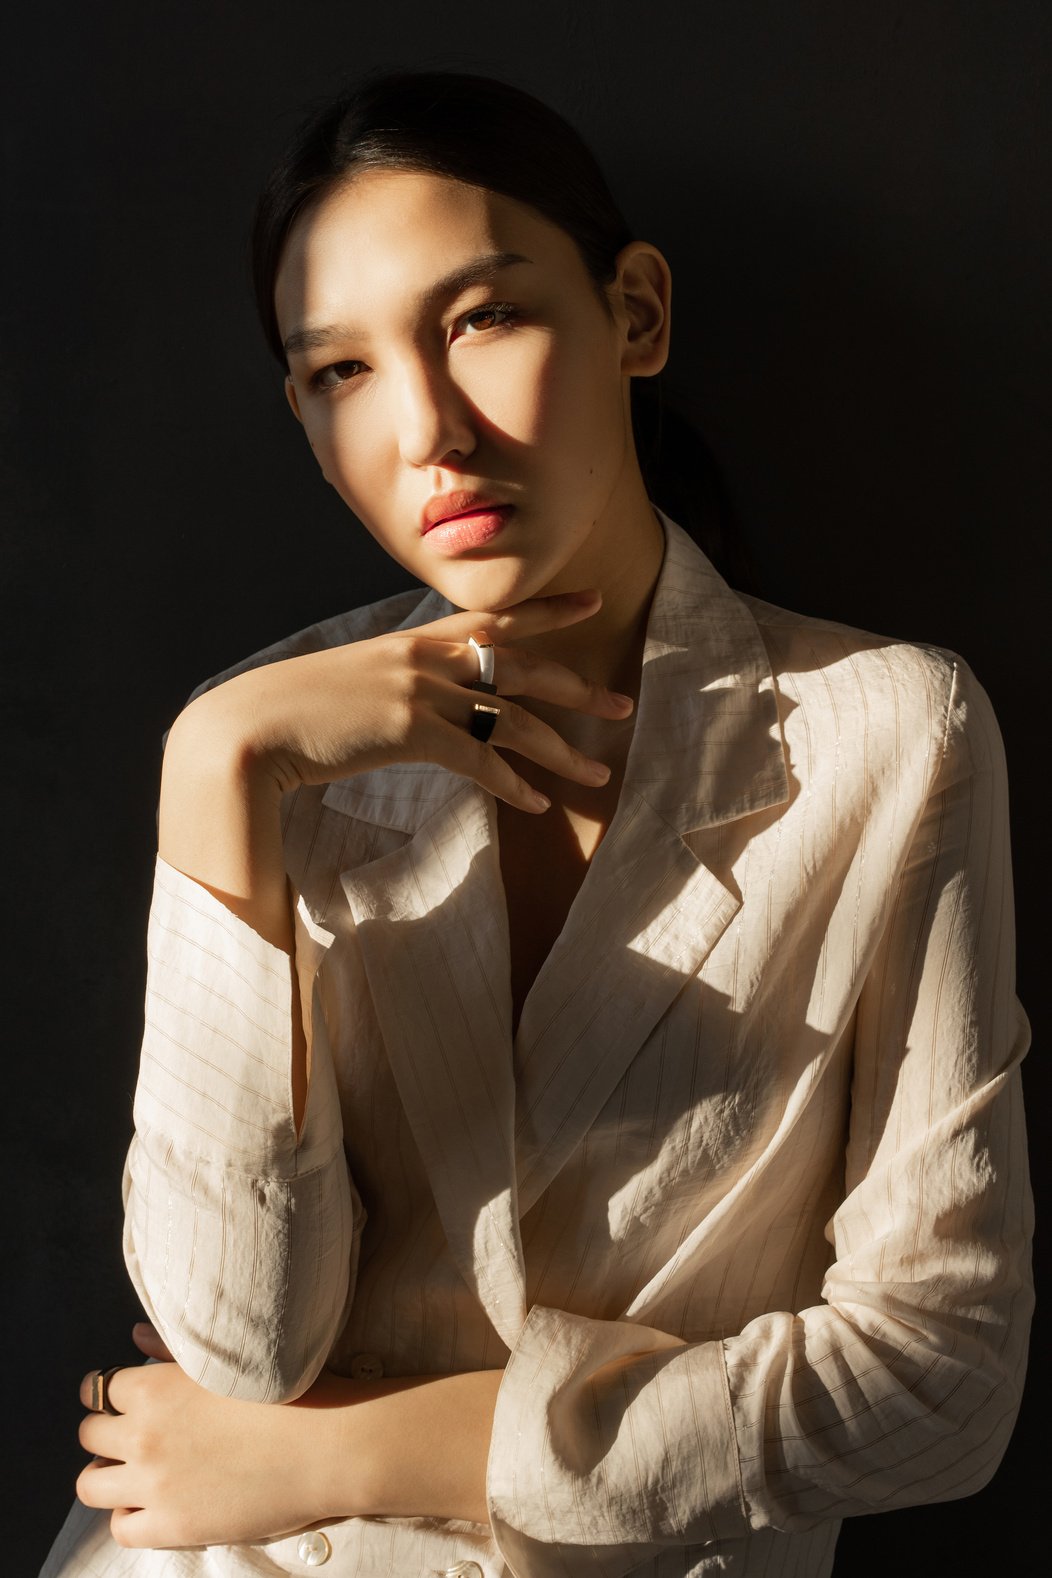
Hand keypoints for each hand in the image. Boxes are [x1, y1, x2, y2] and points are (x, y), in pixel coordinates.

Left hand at [76, 1327, 352, 1547]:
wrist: (329, 1444)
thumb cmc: (287, 1391)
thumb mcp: (227, 1359)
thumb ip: (171, 1348)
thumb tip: (132, 1337)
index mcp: (154, 1388)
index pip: (99, 1389)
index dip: (110, 1392)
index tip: (123, 1397)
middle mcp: (144, 1435)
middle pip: (89, 1435)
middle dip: (106, 1431)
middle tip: (133, 1433)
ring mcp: (155, 1485)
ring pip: (90, 1485)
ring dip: (106, 1475)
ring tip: (134, 1471)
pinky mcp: (173, 1526)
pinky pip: (121, 1528)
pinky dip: (129, 1515)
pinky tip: (153, 1503)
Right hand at [171, 587, 633, 814]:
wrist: (251, 725)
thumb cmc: (293, 711)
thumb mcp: (352, 682)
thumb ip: (392, 682)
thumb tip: (413, 700)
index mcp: (413, 640)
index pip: (494, 617)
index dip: (547, 610)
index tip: (590, 600)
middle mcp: (426, 657)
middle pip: (523, 667)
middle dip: (578, 688)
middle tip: (623, 704)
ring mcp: (421, 691)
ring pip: (514, 717)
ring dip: (561, 750)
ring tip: (598, 775)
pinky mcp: (412, 730)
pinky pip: (481, 759)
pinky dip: (513, 785)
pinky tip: (537, 806)